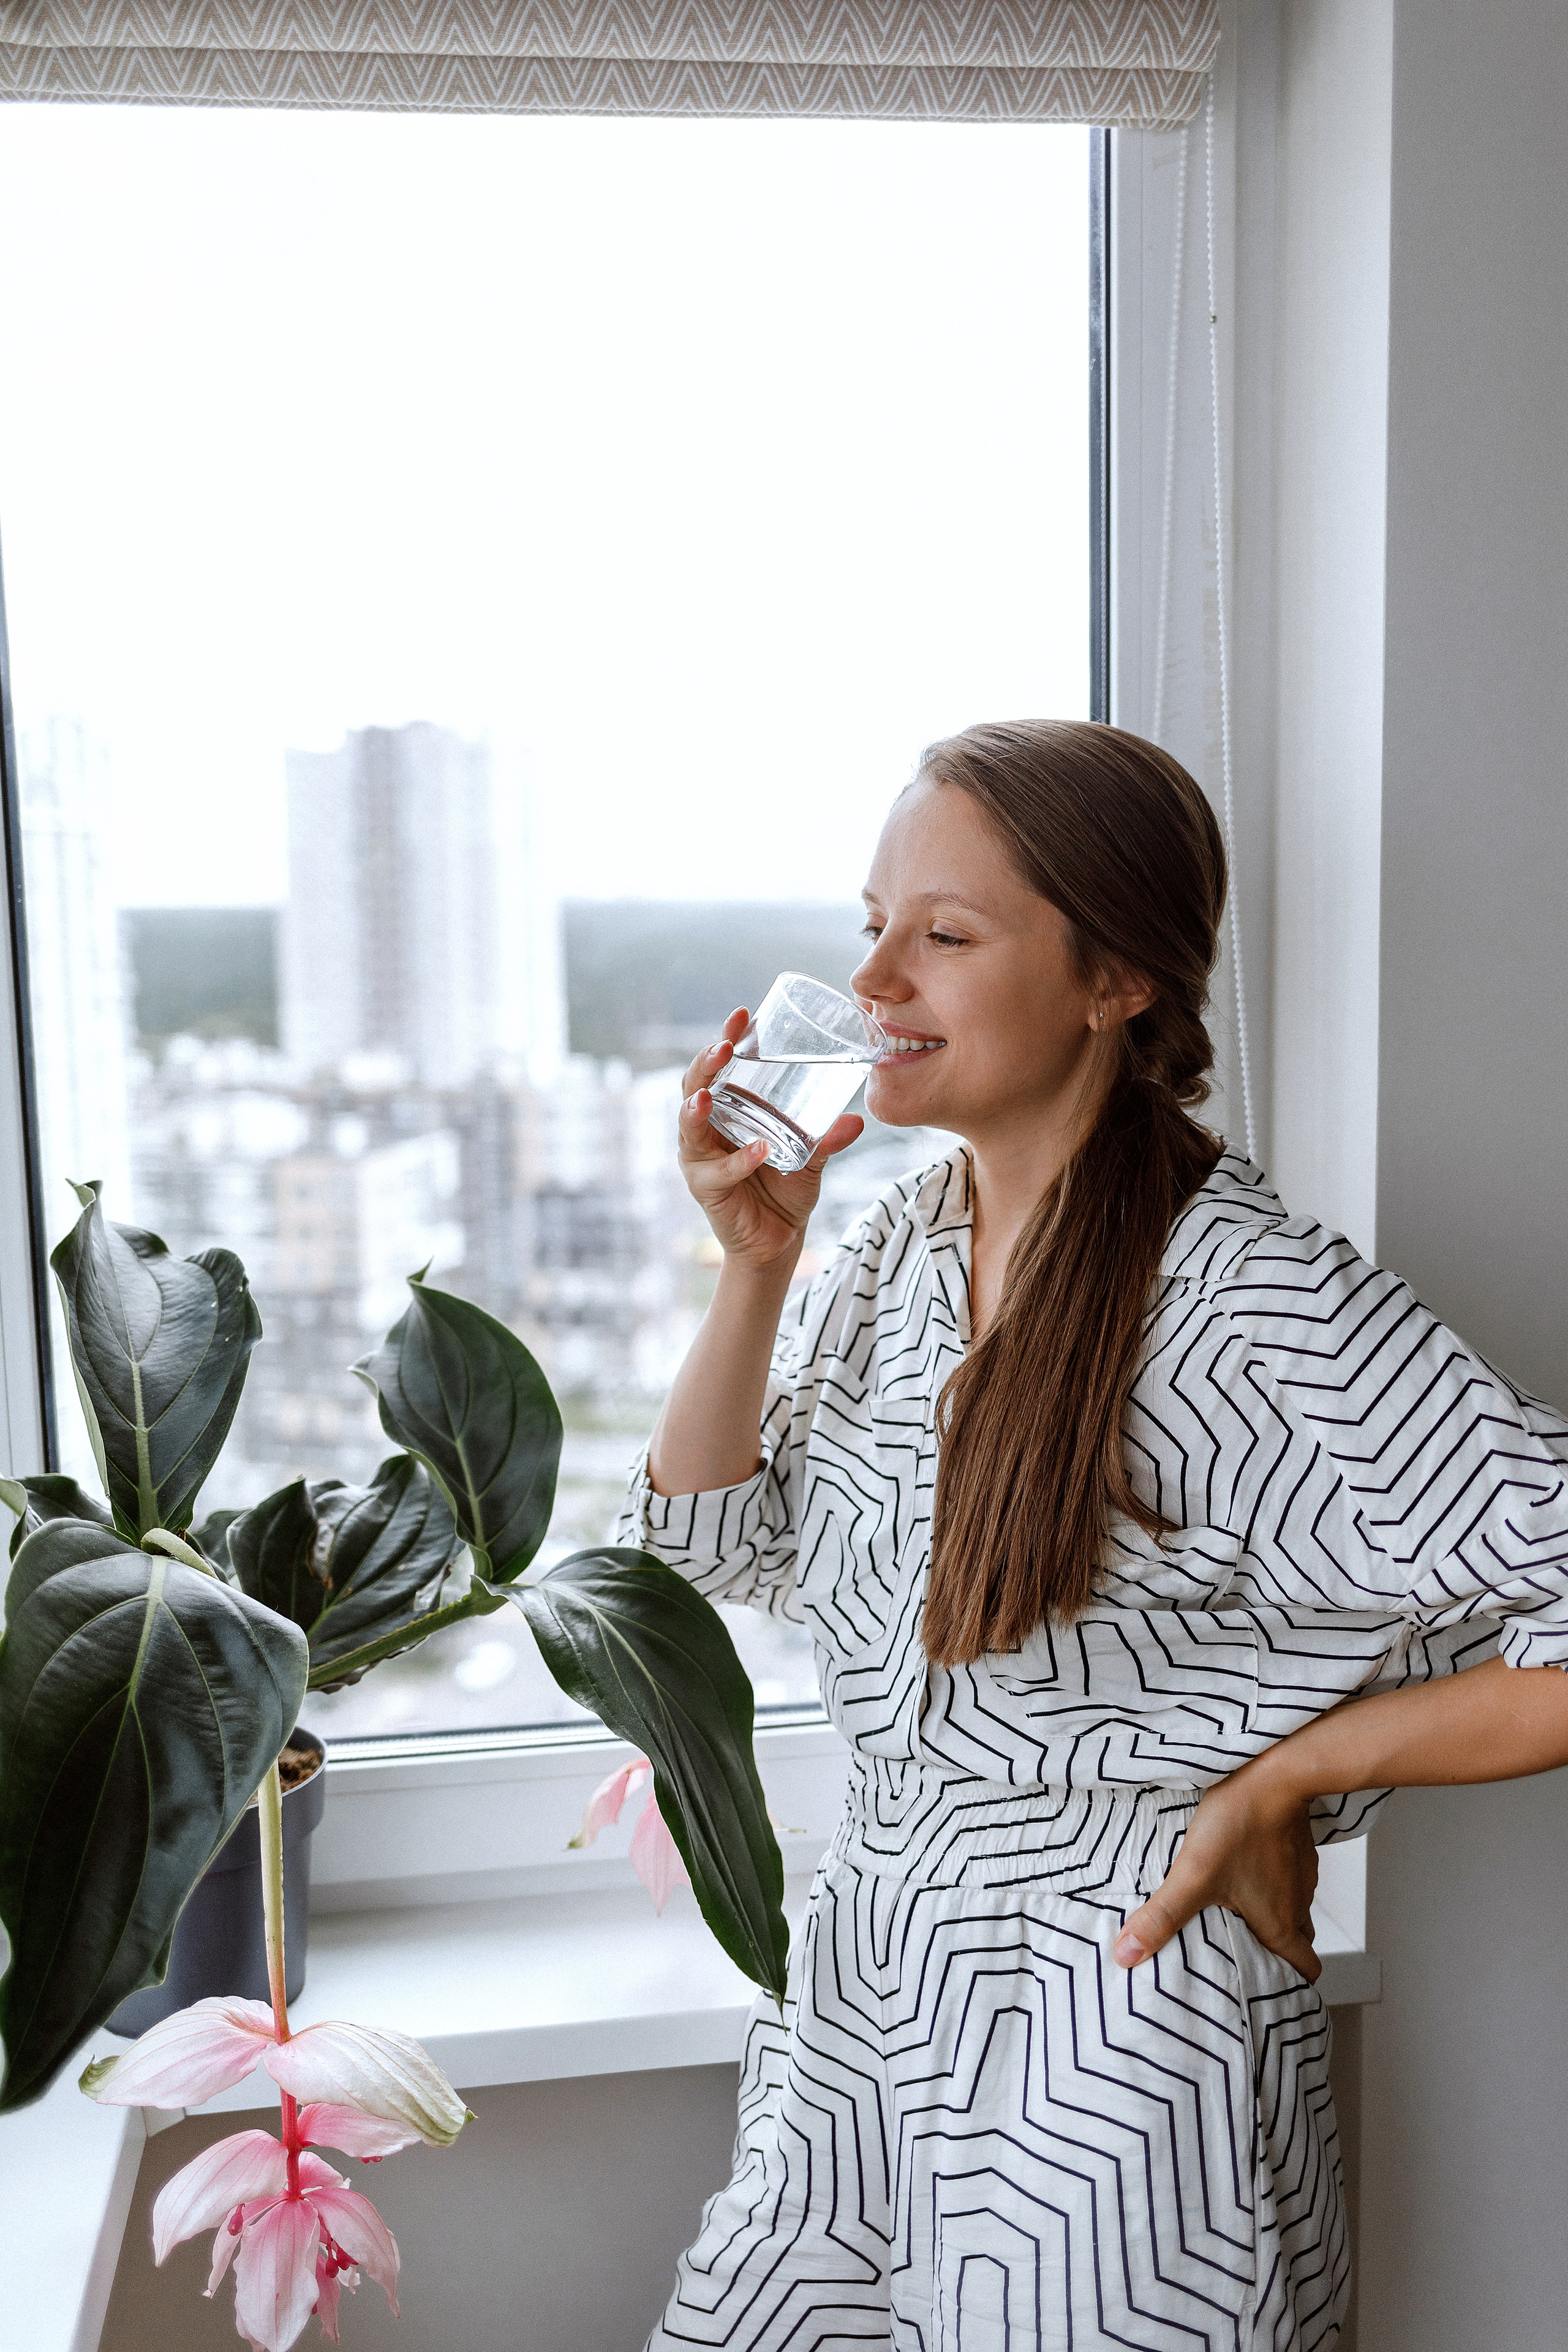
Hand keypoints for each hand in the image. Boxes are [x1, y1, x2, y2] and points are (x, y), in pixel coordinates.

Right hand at [677, 1009, 863, 1275]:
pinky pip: (719, 1173)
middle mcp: (708, 1131)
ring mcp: (701, 1160)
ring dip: (698, 1109)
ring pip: (690, 1129)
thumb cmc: (786, 1190)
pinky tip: (760, 1150)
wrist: (778, 1241)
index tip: (742, 1014)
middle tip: (723, 1047)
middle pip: (693, 1089)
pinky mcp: (706, 1190)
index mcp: (728, 1111)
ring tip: (709, 1096)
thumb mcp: (811, 1159)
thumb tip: (857, 1120)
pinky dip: (739, 1161)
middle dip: (704, 1065)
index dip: (725, 1040)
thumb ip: (828, 1139)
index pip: (717, 1069)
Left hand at [1112, 1757, 1321, 1982]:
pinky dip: (1272, 1880)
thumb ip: (1161, 1916)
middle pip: (1297, 1940)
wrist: (1273, 1772)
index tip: (1272, 1988)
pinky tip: (1243, 1867)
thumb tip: (1127, 1955)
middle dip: (1276, 1951)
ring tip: (1237, 1910)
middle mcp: (1297, 1901)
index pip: (1305, 1970)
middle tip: (1244, 1951)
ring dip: (1272, 1913)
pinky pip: (1288, 1874)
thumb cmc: (1240, 1825)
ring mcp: (1300, 1871)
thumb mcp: (1192, 1875)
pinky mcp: (1295, 1844)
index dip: (1293, 1984)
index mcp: (1280, 1922)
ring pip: (1293, 1906)